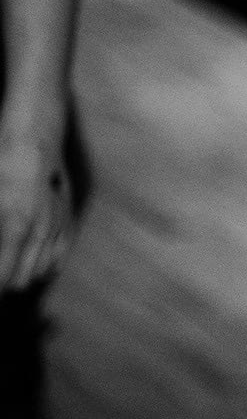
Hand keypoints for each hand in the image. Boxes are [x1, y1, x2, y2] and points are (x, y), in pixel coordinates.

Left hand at [0, 132, 74, 290]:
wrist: (33, 138)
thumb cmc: (2, 165)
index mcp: (15, 225)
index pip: (3, 277)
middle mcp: (41, 230)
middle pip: (19, 281)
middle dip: (4, 281)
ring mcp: (58, 226)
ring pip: (38, 273)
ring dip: (20, 275)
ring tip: (6, 266)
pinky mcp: (68, 221)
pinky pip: (56, 260)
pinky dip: (41, 267)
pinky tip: (27, 259)